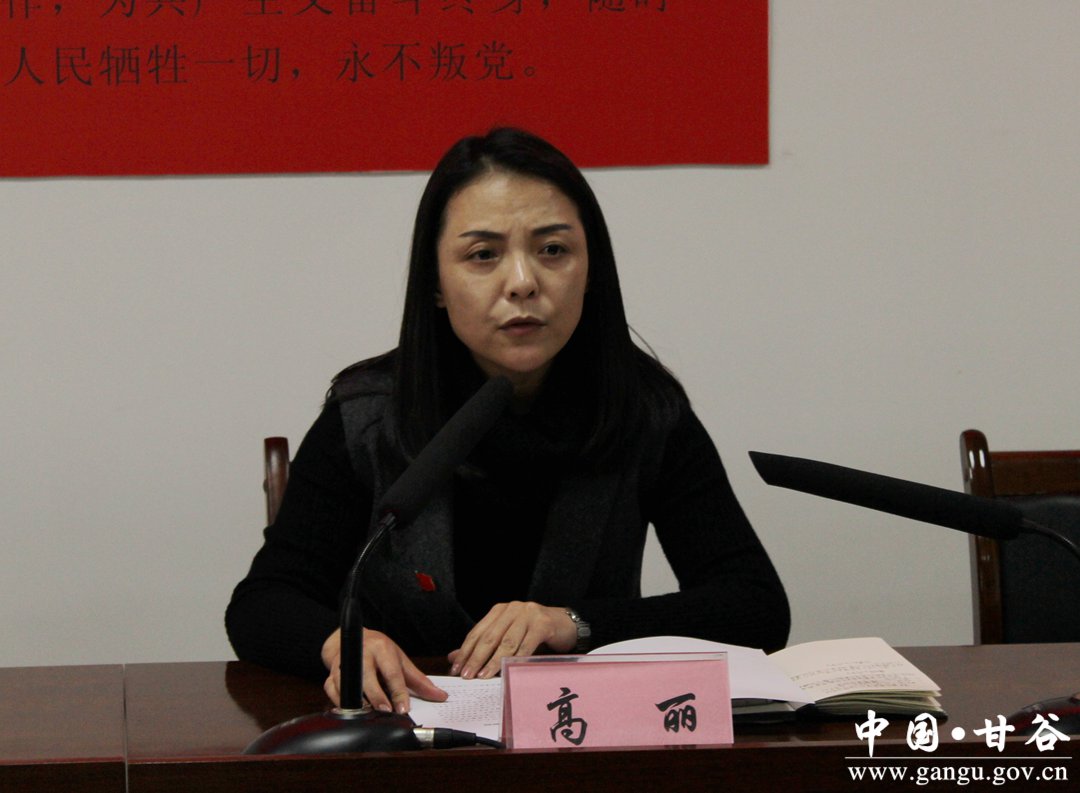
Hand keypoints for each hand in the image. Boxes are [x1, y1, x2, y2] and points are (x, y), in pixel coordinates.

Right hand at [321, 627, 446, 713]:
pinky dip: (339, 702)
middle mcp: (362, 654)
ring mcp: (344, 664)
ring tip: (368, 714)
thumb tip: (440, 696)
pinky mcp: (331, 674)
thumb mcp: (400, 660)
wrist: (352, 639)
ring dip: (356, 701)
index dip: (398, 691)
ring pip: (347, 684)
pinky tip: (350, 711)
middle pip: (367, 677)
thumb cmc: (379, 651)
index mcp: (381, 649)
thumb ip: (419, 680)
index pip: (391, 672)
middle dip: (376, 696)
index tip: (403, 708)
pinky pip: (332, 690)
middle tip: (386, 711)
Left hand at [447, 601, 576, 679]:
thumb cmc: (534, 632)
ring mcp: (528, 614)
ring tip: (483, 676)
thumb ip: (484, 646)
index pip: (478, 632)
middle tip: (467, 676)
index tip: (457, 669)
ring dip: (494, 661)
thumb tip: (454, 658)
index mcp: (500, 611)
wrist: (565, 624)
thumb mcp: (507, 637)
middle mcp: (512, 609)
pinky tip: (508, 670)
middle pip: (490, 637)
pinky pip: (526, 645)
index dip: (466, 651)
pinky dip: (516, 659)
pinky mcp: (542, 623)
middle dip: (476, 658)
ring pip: (506, 642)